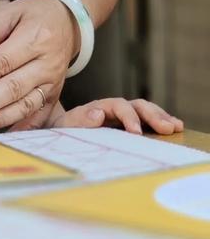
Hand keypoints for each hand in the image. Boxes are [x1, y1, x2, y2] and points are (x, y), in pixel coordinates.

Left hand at [0, 0, 77, 132]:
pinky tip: (0, 135)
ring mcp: (54, 82)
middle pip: (12, 88)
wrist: (66, 20)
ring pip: (25, 105)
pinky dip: (20, 127)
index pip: (1, 63)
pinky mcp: (55, 95)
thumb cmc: (32, 16)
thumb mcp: (8, 13)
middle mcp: (48, 63)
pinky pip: (38, 116)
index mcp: (35, 38)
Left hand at [52, 97, 183, 135]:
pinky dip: (161, 122)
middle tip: (167, 128)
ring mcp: (124, 116)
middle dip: (153, 116)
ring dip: (161, 117)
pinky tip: (176, 128)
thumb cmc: (65, 130)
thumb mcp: (66, 126)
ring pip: (146, 111)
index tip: (136, 133)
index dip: (129, 117)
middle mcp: (114, 108)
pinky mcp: (130, 125)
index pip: (118, 106)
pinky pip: (148, 121)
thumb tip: (98, 113)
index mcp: (100, 107)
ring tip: (176, 127)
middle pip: (137, 105)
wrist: (61, 132)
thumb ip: (80, 120)